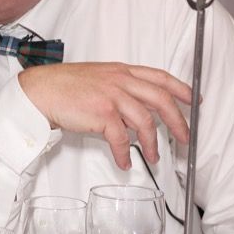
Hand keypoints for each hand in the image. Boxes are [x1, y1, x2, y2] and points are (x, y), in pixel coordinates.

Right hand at [18, 62, 191, 168]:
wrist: (39, 91)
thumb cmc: (62, 86)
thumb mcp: (97, 78)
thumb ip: (119, 89)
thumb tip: (136, 111)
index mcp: (121, 71)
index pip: (160, 77)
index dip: (182, 89)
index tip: (194, 101)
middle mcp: (120, 81)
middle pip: (161, 100)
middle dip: (178, 121)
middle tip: (184, 137)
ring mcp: (111, 96)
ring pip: (145, 122)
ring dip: (153, 144)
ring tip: (153, 157)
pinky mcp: (101, 114)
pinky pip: (121, 139)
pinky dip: (125, 154)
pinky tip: (125, 162)